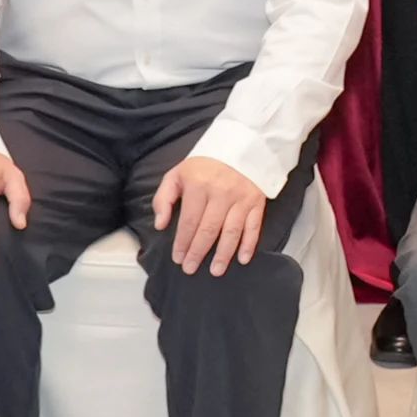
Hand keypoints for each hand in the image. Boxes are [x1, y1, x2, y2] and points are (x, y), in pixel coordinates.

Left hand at [154, 155, 277, 271]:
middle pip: (208, 230)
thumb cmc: (205, 163)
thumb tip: (160, 224)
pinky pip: (254, 227)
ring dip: (223, 254)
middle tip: (190, 268)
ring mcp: (241, 198)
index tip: (177, 258)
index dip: (182, 242)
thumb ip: (164, 198)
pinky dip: (249, 244)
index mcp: (199, 186)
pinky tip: (243, 259)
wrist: (241, 145)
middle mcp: (221, 193)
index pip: (189, 221)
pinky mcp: (256, 202)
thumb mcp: (178, 173)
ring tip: (215, 271)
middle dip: (198, 252)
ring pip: (231, 232)